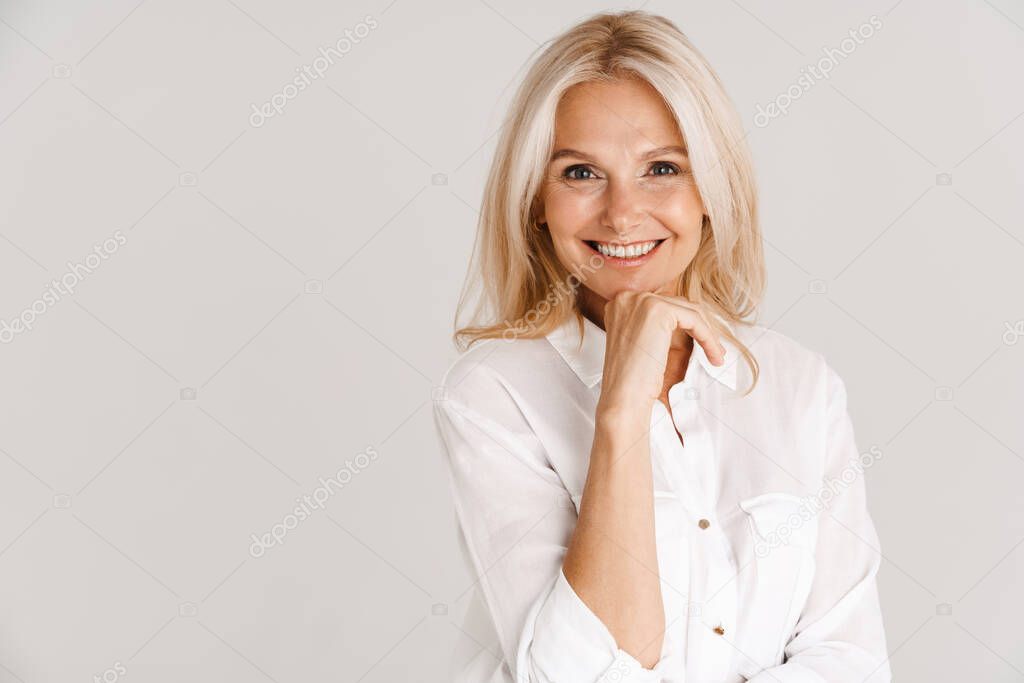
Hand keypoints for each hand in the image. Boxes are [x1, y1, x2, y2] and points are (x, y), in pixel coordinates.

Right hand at [596, 291, 725, 420]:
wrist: (623, 397)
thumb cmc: (632, 380)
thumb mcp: (642, 344)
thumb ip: (655, 326)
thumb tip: (689, 319)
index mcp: (620, 304)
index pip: (663, 305)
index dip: (686, 324)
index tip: (700, 342)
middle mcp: (628, 298)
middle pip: (678, 305)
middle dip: (700, 328)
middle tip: (713, 350)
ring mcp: (641, 301)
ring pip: (689, 311)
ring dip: (708, 334)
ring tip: (716, 355)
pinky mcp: (658, 310)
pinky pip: (695, 320)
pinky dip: (709, 338)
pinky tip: (714, 355)